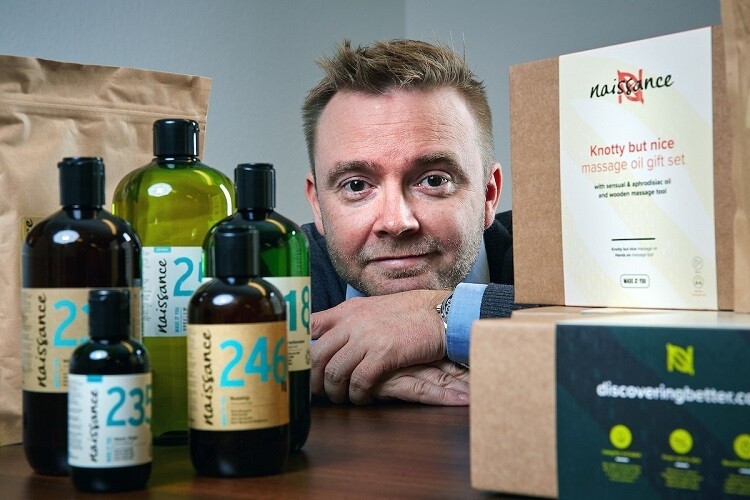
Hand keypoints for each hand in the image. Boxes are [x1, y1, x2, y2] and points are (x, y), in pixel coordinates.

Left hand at [311, 289, 450, 404]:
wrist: (439, 313)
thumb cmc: (409, 314)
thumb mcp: (372, 309)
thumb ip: (351, 321)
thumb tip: (333, 337)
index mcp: (346, 310)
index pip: (309, 326)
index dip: (300, 349)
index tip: (300, 366)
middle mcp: (351, 322)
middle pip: (317, 356)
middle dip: (314, 380)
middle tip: (319, 393)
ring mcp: (366, 338)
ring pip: (334, 372)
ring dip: (335, 392)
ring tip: (342, 398)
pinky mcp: (383, 354)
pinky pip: (358, 382)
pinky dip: (357, 396)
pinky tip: (362, 399)